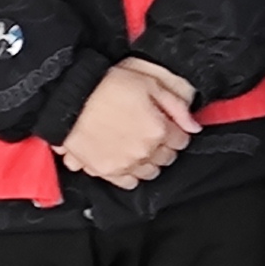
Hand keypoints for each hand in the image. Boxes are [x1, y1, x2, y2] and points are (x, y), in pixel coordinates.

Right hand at [58, 58, 197, 186]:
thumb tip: (193, 125)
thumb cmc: (106, 86)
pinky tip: (124, 159)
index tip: (168, 125)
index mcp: (158, 129)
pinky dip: (129, 173)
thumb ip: (176, 105)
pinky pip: (127, 182)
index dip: (176, 130)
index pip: (182, 140)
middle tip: (151, 133)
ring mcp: (125, 164)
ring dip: (148, 161)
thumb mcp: (149, 83)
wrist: (70, 98)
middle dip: (164, 146)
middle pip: (167, 158)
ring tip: (137, 145)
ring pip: (150, 172)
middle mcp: (145, 151)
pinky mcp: (106, 171)